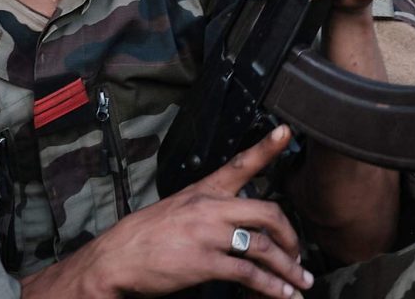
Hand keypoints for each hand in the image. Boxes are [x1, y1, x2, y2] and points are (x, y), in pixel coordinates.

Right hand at [77, 125, 310, 298]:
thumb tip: (232, 225)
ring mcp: (208, 235)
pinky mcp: (205, 262)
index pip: (239, 163)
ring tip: (300, 282)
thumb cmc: (143, 236)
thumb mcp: (175, 209)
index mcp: (202, 190)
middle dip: (291, 235)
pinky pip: (249, 273)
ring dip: (288, 268)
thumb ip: (205, 211)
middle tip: (298, 253)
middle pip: (267, 211)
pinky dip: (271, 287)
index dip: (266, 147)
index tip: (287, 132)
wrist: (115, 258)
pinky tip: (281, 294)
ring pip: (264, 246)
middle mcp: (210, 208)